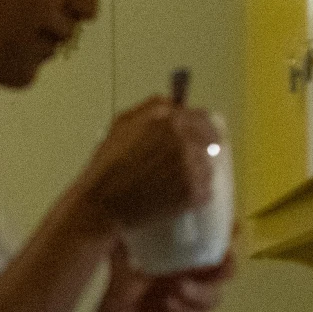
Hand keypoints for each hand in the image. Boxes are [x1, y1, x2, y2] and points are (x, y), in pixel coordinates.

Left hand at [73, 240, 235, 311]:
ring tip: (180, 287)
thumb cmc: (116, 303)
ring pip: (215, 294)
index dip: (224, 232)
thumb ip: (124, 258)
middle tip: (223, 256)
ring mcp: (192, 303)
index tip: (231, 224)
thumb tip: (124, 231)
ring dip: (202, 289)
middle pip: (225, 268)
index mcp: (180, 259)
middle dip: (228, 261)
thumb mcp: (117, 277)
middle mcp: (192, 279)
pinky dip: (187, 309)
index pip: (211, 242)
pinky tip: (169, 304)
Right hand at [78, 97, 220, 233]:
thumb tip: (176, 105)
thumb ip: (152, 108)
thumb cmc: (106, 168)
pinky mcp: (195, 193)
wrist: (101, 206)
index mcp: (169, 119)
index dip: (203, 129)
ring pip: (208, 169)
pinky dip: (193, 197)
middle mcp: (184, 139)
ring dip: (196, 176)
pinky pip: (205, 192)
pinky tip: (172, 199)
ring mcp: (192, 167)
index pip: (204, 119)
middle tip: (183, 167)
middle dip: (200, 153)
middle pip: (211, 144)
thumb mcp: (121, 124)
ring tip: (170, 186)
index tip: (203, 139)